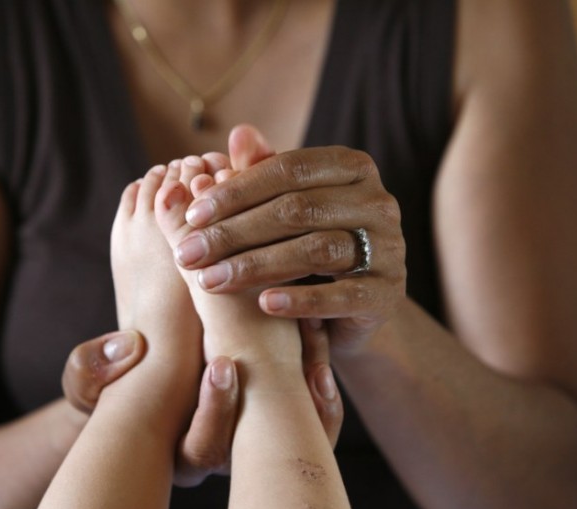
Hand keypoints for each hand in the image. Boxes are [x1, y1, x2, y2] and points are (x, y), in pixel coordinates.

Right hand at [62, 328, 343, 486]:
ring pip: (294, 420)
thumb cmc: (106, 386)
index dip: (217, 411)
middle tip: (295, 350)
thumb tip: (126, 346)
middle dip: (278, 397)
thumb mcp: (87, 381)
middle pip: (261, 442)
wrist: (134, 376)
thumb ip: (91, 370)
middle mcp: (221, 448)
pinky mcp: (263, 397)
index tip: (223, 365)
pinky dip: (313, 360)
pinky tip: (312, 321)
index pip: (205, 448)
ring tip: (309, 328)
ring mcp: (246, 424)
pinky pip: (306, 397)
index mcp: (180, 453)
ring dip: (306, 372)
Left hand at [175, 145, 406, 353]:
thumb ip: (263, 174)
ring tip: (210, 281)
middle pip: (297, 209)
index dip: (235, 191)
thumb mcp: (285, 208)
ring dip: (255, 266)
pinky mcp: (387, 293)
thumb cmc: (309, 245)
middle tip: (187, 254)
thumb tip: (238, 132)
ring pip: (316, 250)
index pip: (287, 170)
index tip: (191, 216)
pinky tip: (263, 305)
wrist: (351, 308)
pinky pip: (341, 296)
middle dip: (234, 232)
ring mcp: (388, 247)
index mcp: (352, 167)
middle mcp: (378, 201)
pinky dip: (300, 300)